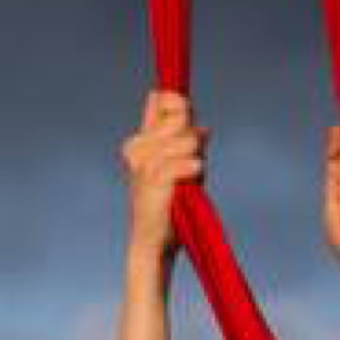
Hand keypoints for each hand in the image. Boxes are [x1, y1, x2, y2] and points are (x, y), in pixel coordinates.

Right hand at [122, 89, 206, 265]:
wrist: (155, 240)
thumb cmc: (167, 206)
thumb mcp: (176, 167)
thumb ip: (183, 144)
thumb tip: (202, 128)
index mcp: (139, 141)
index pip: (159, 99)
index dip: (177, 101)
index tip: (186, 116)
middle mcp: (137, 147)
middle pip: (180, 116)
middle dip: (194, 138)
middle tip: (189, 164)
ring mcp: (144, 161)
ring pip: (188, 139)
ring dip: (196, 158)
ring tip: (187, 179)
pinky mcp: (155, 177)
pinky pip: (188, 161)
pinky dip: (194, 170)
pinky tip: (190, 181)